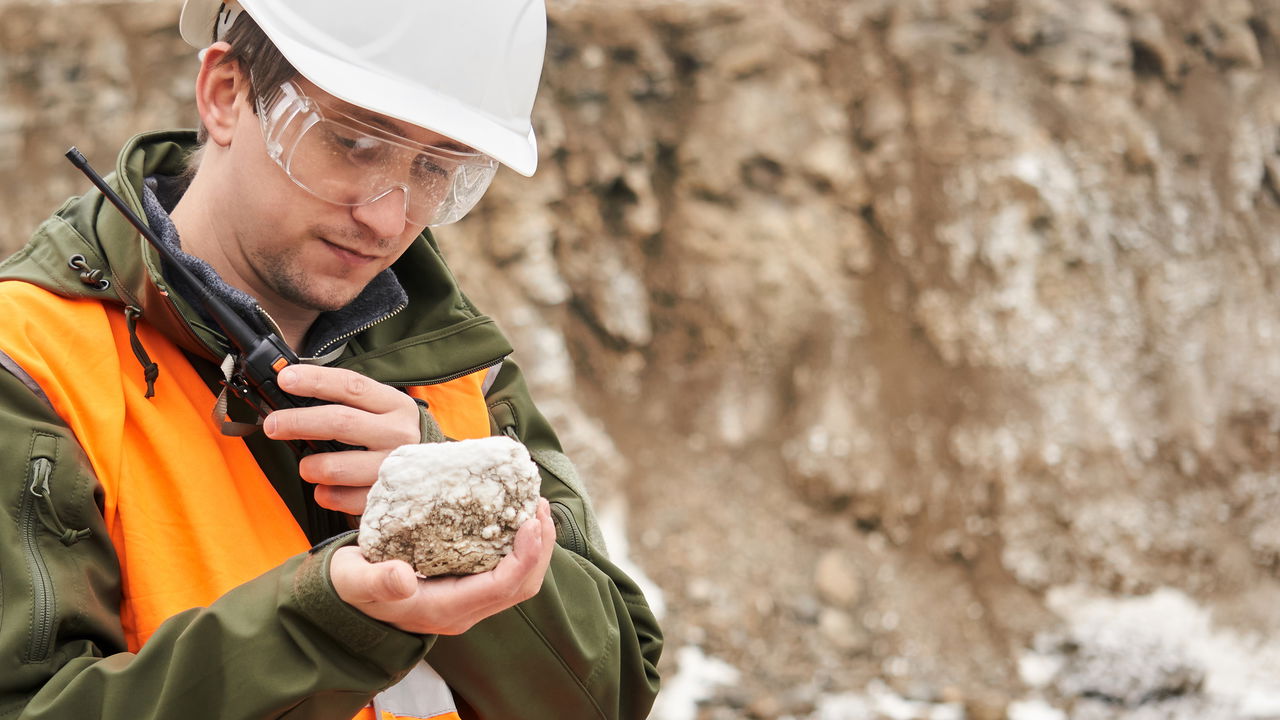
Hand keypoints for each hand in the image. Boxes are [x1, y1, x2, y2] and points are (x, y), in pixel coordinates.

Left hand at [263, 364, 420, 513]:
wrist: (438, 474)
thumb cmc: (393, 436)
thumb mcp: (381, 410)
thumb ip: (346, 401)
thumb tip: (293, 389)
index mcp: (395, 405)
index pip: (351, 386)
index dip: (316, 381)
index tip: (285, 379)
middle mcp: (398, 434)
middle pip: (339, 422)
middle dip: (298, 422)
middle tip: (273, 425)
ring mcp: (395, 467)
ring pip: (337, 466)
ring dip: (310, 466)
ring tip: (305, 467)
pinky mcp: (388, 498)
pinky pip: (344, 499)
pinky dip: (326, 495)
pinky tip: (324, 489)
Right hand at [330, 498, 555, 633]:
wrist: (344, 600)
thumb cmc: (349, 587)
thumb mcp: (354, 581)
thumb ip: (376, 581)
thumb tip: (402, 578)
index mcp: (444, 609)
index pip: (503, 588)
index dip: (526, 556)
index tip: (530, 520)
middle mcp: (464, 610)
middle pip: (522, 586)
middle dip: (540, 547)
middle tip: (538, 504)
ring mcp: (468, 601)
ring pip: (519, 580)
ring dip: (534, 545)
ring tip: (534, 506)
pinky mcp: (466, 588)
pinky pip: (505, 571)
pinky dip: (519, 545)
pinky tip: (514, 516)